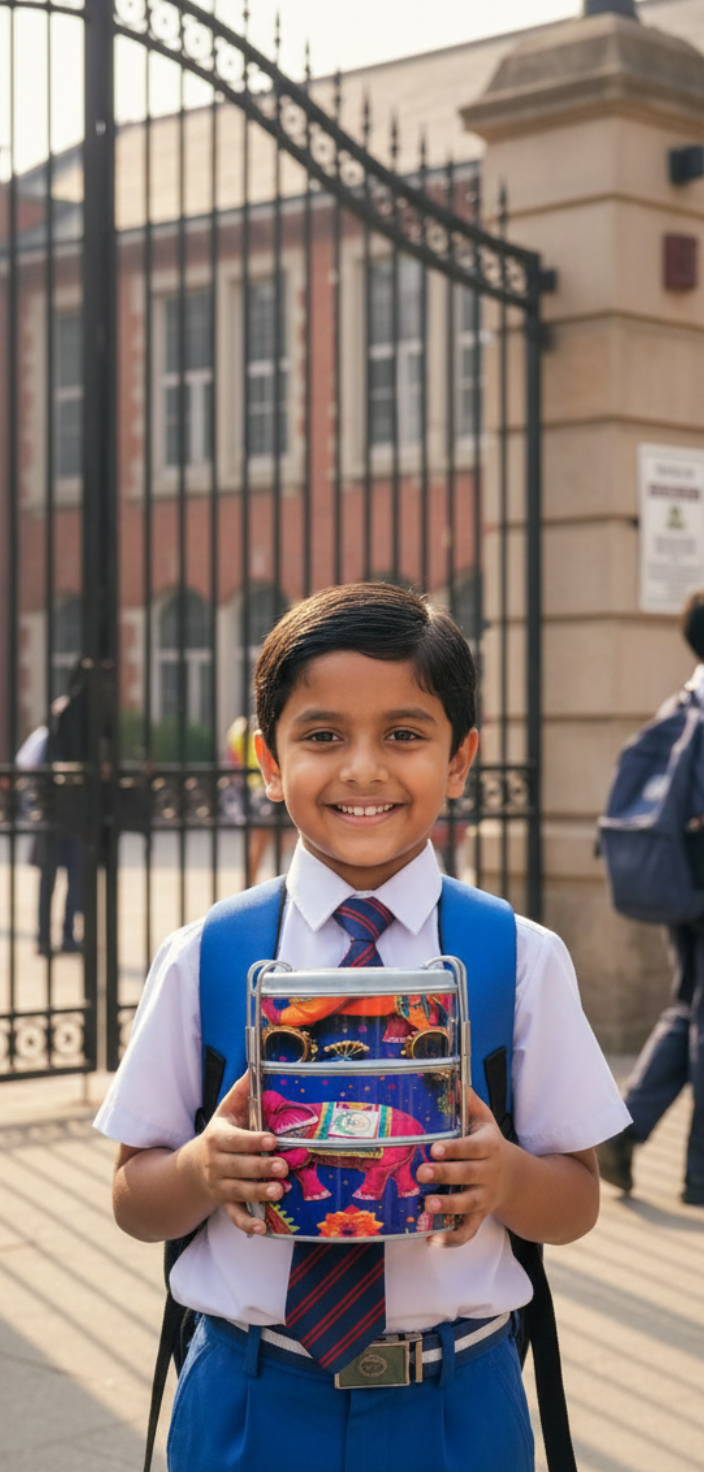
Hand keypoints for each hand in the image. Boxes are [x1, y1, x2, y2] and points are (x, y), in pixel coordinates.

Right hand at [195, 1071, 287, 1235]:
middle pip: (239, 1167)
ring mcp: (220, 1186)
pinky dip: (247, 1223)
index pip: (235, 1140)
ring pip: (239, 1191)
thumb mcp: (225, 1112)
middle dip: (261, 1168)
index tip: (271, 1139)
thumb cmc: (219, 1135)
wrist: (191, 1169)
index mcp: (218, 1138)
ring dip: (259, 1192)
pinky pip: (234, 1216)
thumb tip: (255, 1066)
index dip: (252, 1140)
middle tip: (283, 1168)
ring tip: (280, 1192)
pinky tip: (263, 1228)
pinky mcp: (225, 1203)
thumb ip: (241, 1092)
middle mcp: (216, 1164)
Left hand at [416, 1088, 512, 1246]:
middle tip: (421, 1172)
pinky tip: (431, 1239)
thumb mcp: (485, 1121)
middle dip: (445, 1174)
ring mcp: (485, 1197)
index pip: (471, 1147)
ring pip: (468, 1204)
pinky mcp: (480, 1216)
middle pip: (467, 1175)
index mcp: (488, 1147)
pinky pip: (468, 1230)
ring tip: (427, 1206)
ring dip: (448, 1206)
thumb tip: (453, 1078)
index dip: (454, 1149)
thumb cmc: (490, 1145)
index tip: (434, 1147)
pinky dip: (452, 1239)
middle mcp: (488, 1173)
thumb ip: (470, 1103)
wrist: (516, 1179)